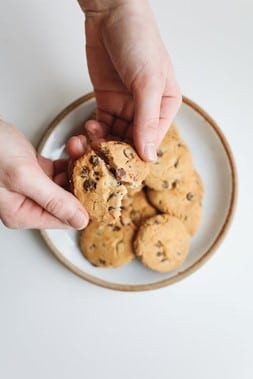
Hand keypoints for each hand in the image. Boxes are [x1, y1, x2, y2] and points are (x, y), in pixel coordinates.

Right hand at [0, 120, 87, 228]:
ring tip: (80, 150)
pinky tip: (73, 149)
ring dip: (76, 167)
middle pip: (67, 201)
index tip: (99, 187)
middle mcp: (27, 204)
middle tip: (91, 163)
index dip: (85, 204)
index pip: (64, 219)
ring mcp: (30, 187)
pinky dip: (68, 160)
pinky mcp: (32, 170)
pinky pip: (58, 170)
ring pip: (65, 183)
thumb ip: (53, 199)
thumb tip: (79, 220)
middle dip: (82, 181)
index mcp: (23, 214)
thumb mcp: (23, 176)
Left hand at [78, 0, 181, 160]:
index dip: (136, 156)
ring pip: (114, 136)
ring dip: (101, 143)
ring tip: (90, 142)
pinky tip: (88, 131)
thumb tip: (149, 155)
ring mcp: (125, 107)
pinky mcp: (107, 102)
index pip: (152, 141)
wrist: (112, 14)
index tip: (121, 167)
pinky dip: (93, 132)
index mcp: (165, 107)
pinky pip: (101, 125)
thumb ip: (147, 120)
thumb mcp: (148, 82)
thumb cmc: (139, 40)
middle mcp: (146, 110)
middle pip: (132, 142)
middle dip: (115, 152)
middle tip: (100, 158)